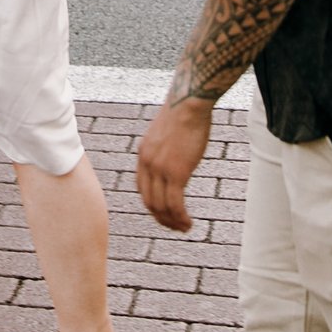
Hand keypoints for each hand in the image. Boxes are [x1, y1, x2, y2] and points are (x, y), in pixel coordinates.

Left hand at [136, 96, 215, 232]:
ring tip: (185, 228)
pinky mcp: (177, 172)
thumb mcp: (166, 134)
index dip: (153, 205)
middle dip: (161, 219)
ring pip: (161, 207)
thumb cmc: (183, 114)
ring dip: (172, 222)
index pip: (142, 189)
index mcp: (143, 155)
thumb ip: (165, 150)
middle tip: (175, 226)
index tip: (165, 213)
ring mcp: (160, 169)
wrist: (189, 103)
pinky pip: (175, 203)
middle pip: (149, 201)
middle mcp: (147, 164)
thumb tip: (175, 158)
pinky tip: (188, 223)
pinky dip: (180, 218)